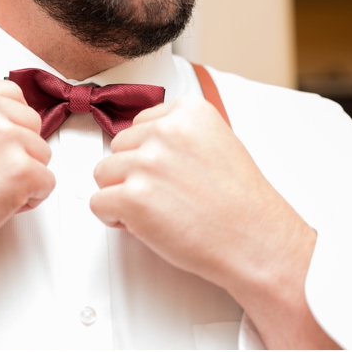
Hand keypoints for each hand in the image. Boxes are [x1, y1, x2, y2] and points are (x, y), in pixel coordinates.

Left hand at [90, 97, 333, 347]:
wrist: (253, 240)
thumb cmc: (237, 203)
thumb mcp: (215, 144)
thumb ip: (178, 136)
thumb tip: (140, 143)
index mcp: (188, 111)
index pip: (139, 126)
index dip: (148, 155)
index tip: (170, 174)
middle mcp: (166, 131)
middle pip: (116, 149)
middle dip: (131, 174)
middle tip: (165, 197)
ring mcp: (147, 164)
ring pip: (102, 174)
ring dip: (120, 195)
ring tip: (158, 210)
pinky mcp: (132, 197)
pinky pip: (97, 204)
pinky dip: (113, 219)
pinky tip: (146, 225)